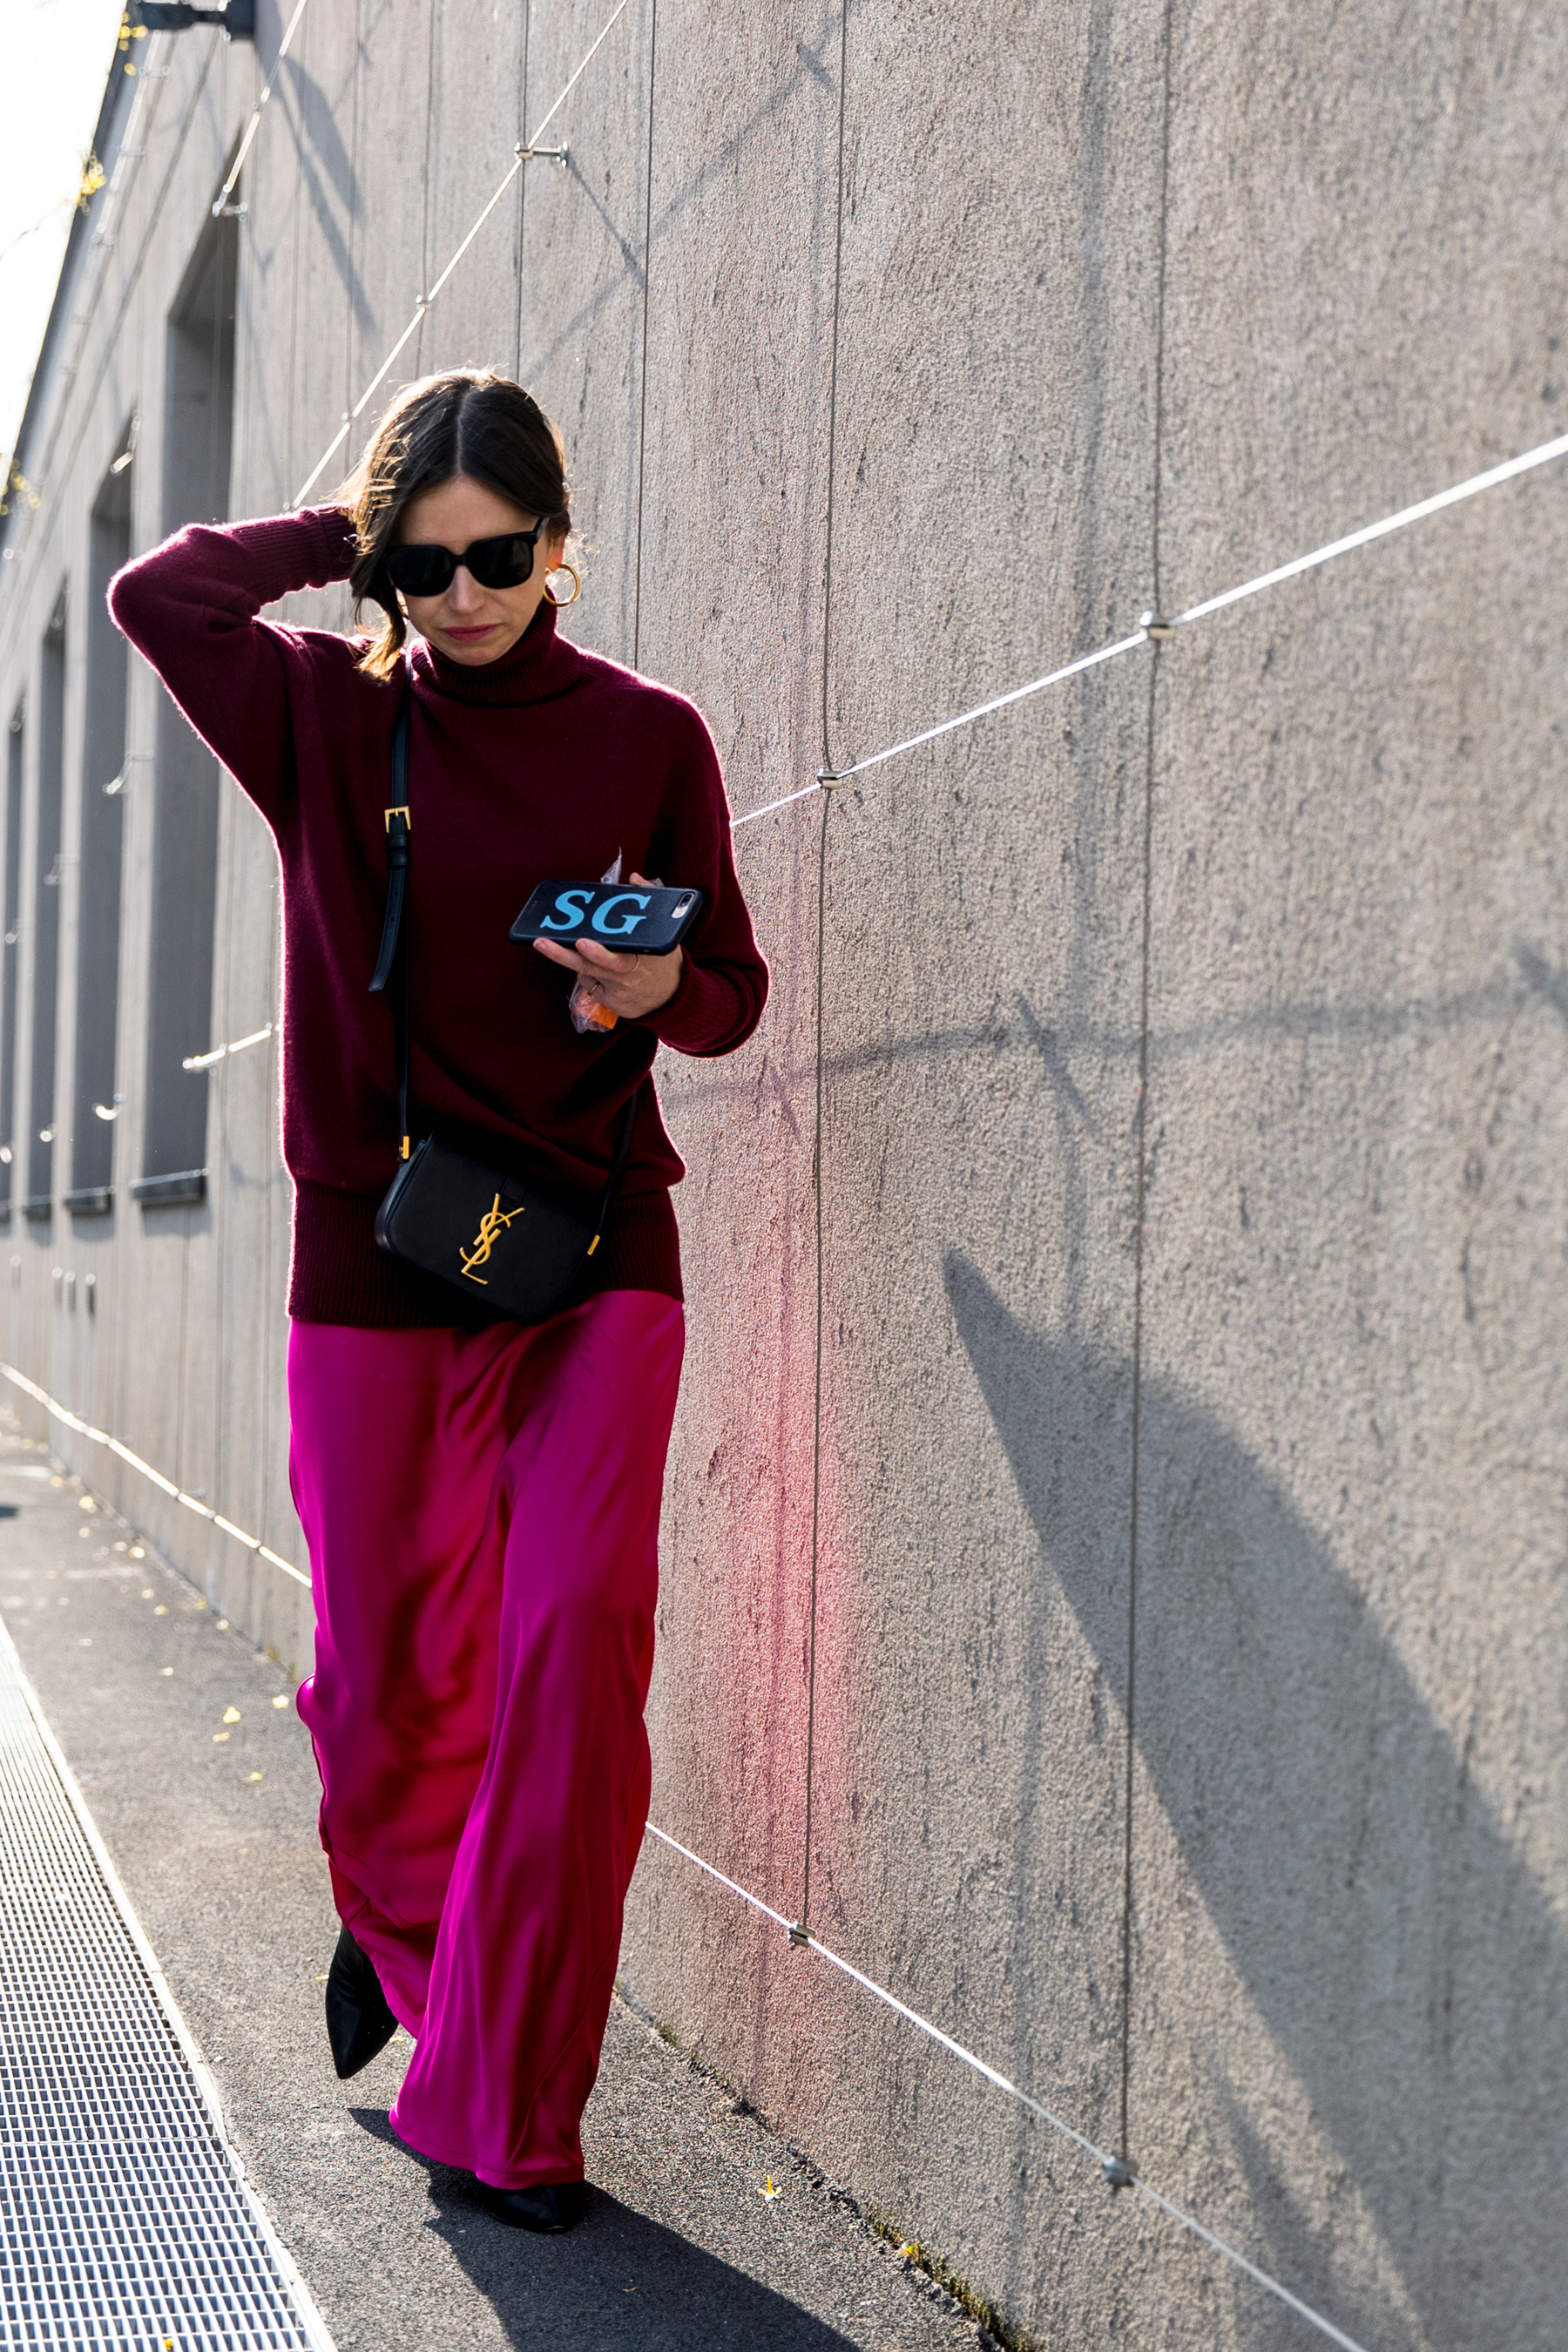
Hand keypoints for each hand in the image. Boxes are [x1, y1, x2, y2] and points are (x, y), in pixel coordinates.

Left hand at [531, 874, 682, 1020]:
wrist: (672, 997)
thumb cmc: (663, 960)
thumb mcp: (666, 932)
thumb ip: (650, 901)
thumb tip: (634, 878)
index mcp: (642, 957)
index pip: (618, 957)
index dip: (599, 952)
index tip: (582, 941)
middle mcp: (627, 976)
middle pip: (591, 966)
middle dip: (563, 954)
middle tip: (542, 942)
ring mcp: (617, 991)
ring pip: (586, 973)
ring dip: (568, 958)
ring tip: (545, 944)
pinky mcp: (611, 1002)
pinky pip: (591, 984)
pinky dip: (587, 973)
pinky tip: (591, 964)